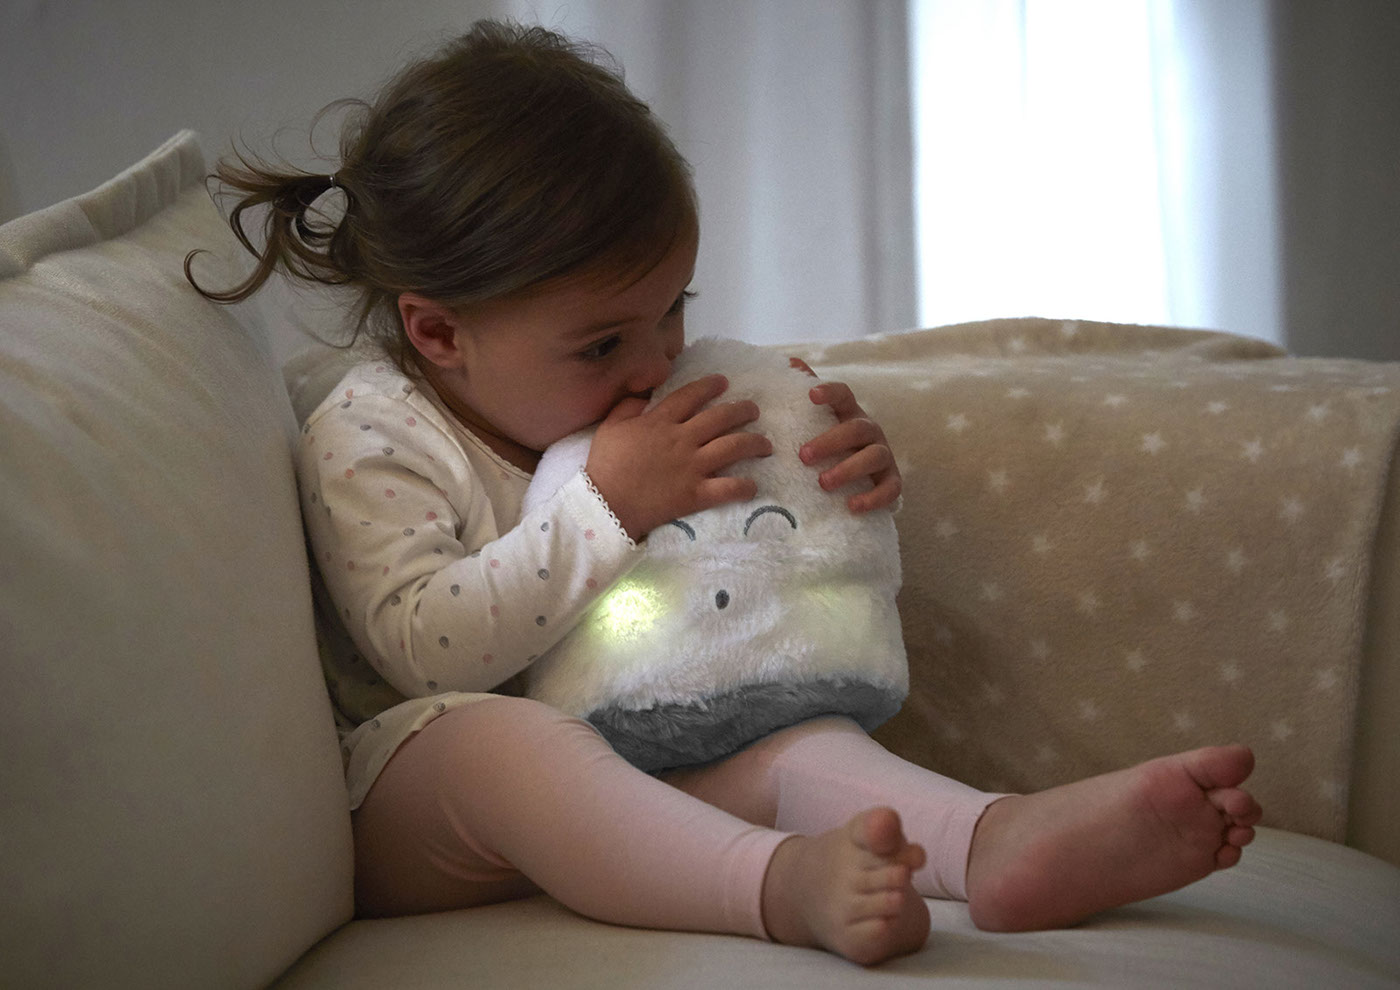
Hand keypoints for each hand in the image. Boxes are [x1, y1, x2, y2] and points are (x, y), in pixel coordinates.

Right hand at [586, 374, 772, 539]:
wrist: (606, 505)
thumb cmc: (606, 466)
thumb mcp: (610, 427)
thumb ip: (628, 406)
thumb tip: (645, 394)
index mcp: (660, 422)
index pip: (690, 396)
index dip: (709, 386)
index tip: (723, 382)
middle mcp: (682, 439)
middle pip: (720, 418)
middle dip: (742, 410)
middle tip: (753, 410)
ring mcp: (692, 467)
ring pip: (732, 447)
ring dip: (754, 443)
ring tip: (765, 444)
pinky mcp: (696, 494)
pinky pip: (728, 488)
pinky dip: (744, 487)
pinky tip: (753, 485)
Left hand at [790, 357, 901, 513]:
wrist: (863, 476)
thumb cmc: (832, 443)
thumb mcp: (817, 419)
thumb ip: (803, 390)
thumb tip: (789, 360)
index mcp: (850, 414)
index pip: (845, 395)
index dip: (830, 392)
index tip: (811, 394)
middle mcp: (870, 432)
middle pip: (856, 429)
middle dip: (830, 442)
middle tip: (802, 455)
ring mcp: (884, 456)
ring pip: (874, 457)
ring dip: (849, 469)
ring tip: (823, 483)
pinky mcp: (892, 481)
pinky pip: (890, 489)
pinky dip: (873, 498)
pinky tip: (852, 506)